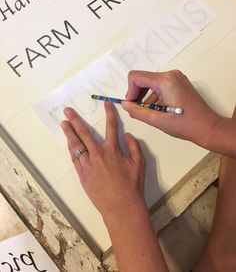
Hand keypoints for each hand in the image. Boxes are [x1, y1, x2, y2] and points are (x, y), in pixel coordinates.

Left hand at [61, 102, 145, 219]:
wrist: (121, 206)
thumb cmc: (132, 185)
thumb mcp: (140, 163)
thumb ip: (134, 146)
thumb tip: (127, 135)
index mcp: (113, 150)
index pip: (111, 126)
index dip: (109, 113)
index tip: (106, 104)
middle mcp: (98, 154)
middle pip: (85, 133)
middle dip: (76, 120)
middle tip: (67, 110)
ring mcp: (88, 164)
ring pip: (76, 144)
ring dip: (69, 132)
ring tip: (63, 123)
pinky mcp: (82, 173)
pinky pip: (74, 157)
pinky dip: (71, 148)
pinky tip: (68, 142)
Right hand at [122, 70, 221, 146]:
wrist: (208, 127)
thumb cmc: (186, 125)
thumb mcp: (157, 120)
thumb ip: (137, 111)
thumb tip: (124, 105)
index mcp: (165, 81)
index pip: (136, 77)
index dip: (130, 91)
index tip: (132, 105)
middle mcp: (171, 74)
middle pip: (143, 79)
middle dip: (137, 94)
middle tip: (138, 110)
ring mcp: (176, 77)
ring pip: (150, 82)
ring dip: (146, 97)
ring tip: (150, 112)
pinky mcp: (179, 82)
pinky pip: (159, 85)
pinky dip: (154, 96)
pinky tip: (159, 109)